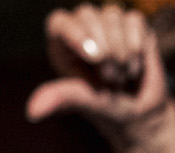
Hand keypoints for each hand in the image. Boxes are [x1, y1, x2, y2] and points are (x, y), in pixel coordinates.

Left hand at [30, 6, 171, 135]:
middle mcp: (82, 28)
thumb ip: (63, 97)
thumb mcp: (85, 102)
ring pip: (113, 16)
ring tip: (121, 75)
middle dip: (105, 49)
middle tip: (109, 77)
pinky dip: (137, 47)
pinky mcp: (132, 23)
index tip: (94, 57)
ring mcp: (107, 23)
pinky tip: (134, 65)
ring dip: (122, 53)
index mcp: (63, 45)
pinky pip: (134, 21)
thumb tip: (32, 112)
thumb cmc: (107, 109)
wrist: (141, 114)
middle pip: (87, 14)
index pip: (59, 21)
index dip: (74, 33)